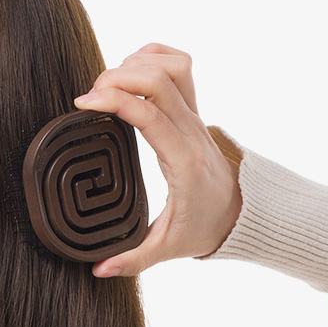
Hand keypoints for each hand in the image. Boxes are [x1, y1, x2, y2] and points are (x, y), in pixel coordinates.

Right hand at [73, 43, 242, 276]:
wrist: (244, 213)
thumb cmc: (205, 226)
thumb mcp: (168, 248)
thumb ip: (132, 259)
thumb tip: (98, 270)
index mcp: (182, 160)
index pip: (149, 114)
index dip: (114, 101)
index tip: (83, 104)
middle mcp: (191, 131)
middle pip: (159, 80)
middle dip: (118, 76)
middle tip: (90, 96)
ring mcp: (195, 115)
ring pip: (172, 66)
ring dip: (136, 64)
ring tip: (109, 85)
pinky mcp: (193, 108)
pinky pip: (180, 65)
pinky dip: (154, 56)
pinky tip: (132, 71)